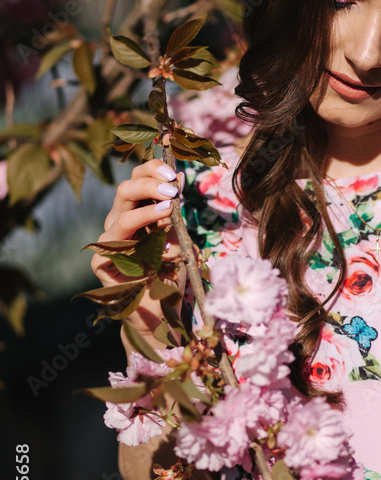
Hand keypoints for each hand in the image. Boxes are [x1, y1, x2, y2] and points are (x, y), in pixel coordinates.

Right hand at [90, 160, 185, 331]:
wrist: (162, 309)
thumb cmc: (170, 272)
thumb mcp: (178, 236)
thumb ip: (175, 212)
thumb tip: (179, 178)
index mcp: (135, 210)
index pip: (137, 179)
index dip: (152, 170)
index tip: (174, 171)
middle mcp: (119, 222)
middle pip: (124, 191)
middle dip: (149, 183)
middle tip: (172, 188)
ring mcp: (108, 242)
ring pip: (121, 216)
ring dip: (147, 209)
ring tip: (169, 206)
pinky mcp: (102, 263)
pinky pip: (117, 247)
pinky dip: (142, 242)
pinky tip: (161, 243)